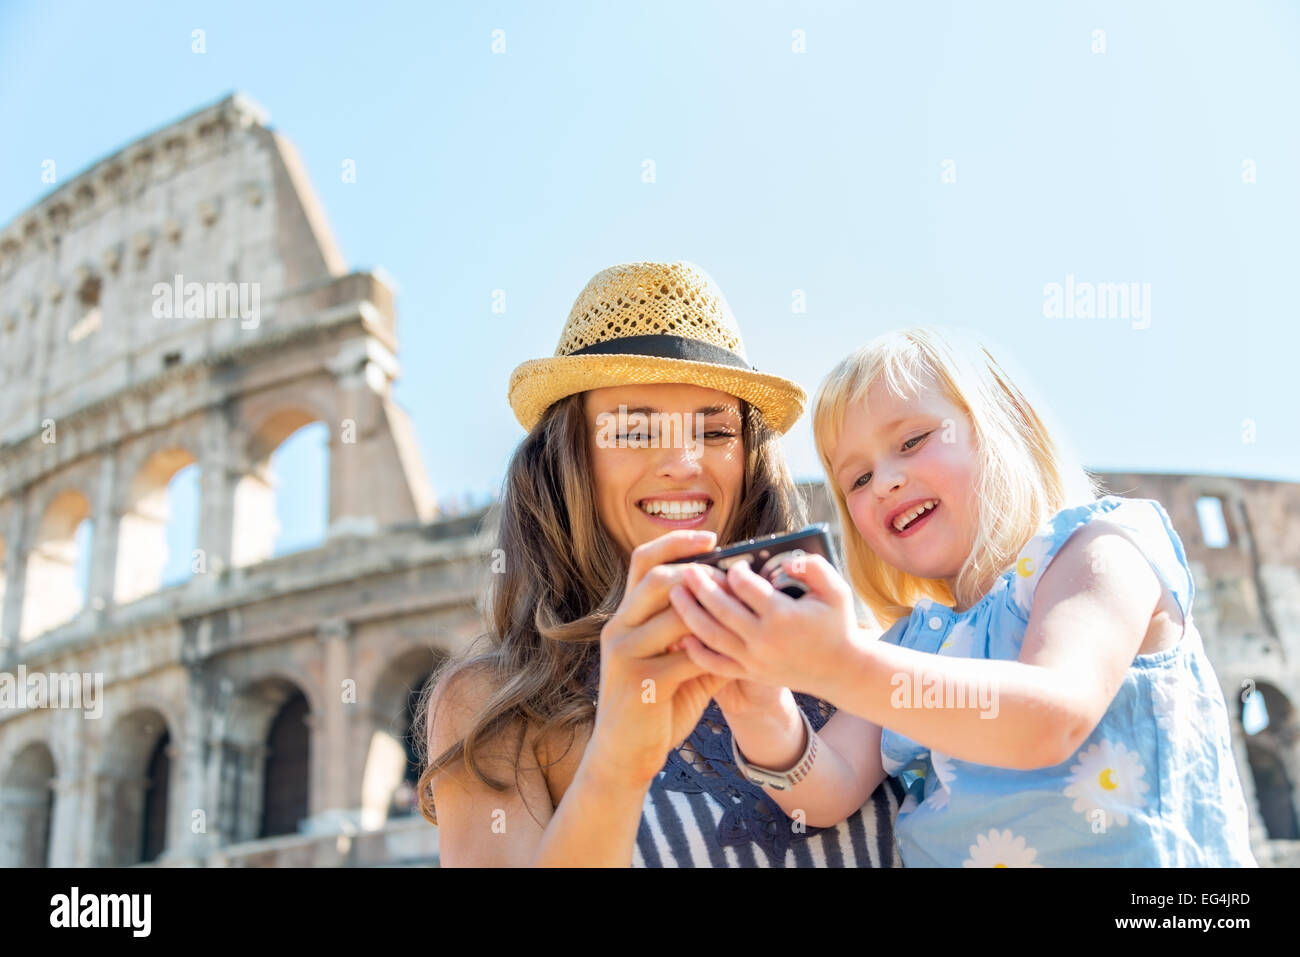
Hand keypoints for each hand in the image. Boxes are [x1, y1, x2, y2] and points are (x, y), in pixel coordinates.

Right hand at [588, 530, 731, 786]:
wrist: (624, 753)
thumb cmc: (655, 705)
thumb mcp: (675, 663)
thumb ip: (699, 635)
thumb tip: (740, 606)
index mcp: (626, 617)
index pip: (643, 561)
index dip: (675, 542)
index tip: (711, 536)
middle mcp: (619, 628)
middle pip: (654, 577)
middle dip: (697, 571)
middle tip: (733, 575)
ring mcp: (625, 654)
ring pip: (673, 615)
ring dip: (711, 612)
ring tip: (739, 613)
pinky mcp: (639, 682)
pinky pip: (685, 658)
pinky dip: (713, 655)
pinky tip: (732, 657)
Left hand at [668, 552, 870, 700]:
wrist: (840, 670)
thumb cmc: (836, 624)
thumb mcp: (837, 591)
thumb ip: (814, 568)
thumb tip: (786, 561)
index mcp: (783, 616)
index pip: (747, 588)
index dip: (736, 572)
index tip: (732, 564)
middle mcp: (764, 640)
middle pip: (722, 610)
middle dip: (701, 587)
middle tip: (686, 569)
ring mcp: (754, 660)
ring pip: (712, 635)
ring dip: (690, 613)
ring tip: (675, 593)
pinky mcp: (749, 673)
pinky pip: (715, 664)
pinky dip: (697, 651)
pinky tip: (683, 635)